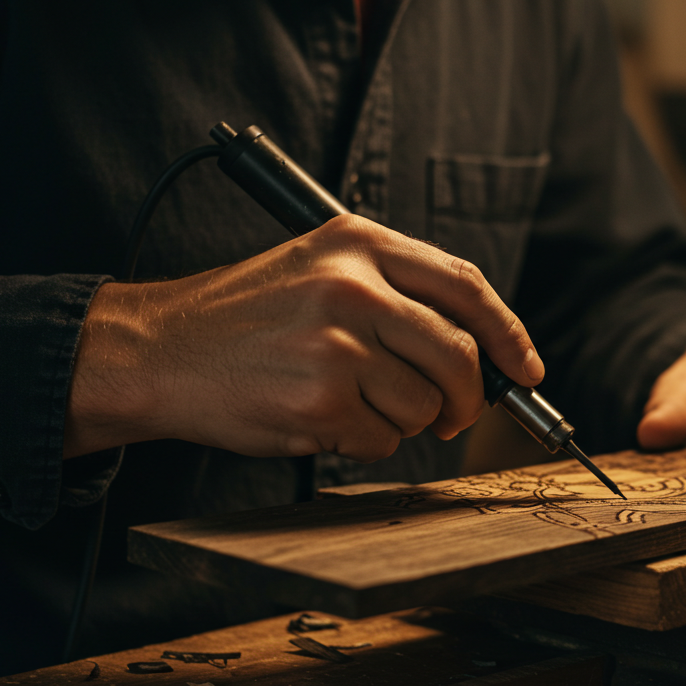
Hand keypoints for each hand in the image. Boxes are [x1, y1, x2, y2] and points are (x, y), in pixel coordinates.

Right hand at [64, 214, 542, 460]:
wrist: (158, 350)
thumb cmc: (244, 317)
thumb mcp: (319, 268)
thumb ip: (397, 293)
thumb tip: (484, 350)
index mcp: (359, 242)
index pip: (466, 284)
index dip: (509, 333)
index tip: (527, 368)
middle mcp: (353, 286)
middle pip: (459, 355)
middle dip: (467, 399)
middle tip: (453, 414)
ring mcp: (337, 344)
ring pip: (425, 406)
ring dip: (402, 421)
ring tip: (351, 403)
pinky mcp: (320, 400)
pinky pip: (383, 440)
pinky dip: (363, 442)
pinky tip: (322, 419)